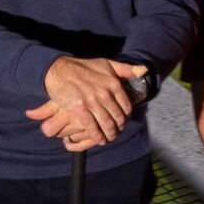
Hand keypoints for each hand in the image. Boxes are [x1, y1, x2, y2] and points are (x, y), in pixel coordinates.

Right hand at [26, 57, 148, 145]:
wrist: (59, 70)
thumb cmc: (83, 67)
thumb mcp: (107, 64)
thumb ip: (126, 69)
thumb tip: (144, 70)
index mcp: (114, 83)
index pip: (126, 106)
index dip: (126, 117)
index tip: (124, 121)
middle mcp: (105, 93)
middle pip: (117, 118)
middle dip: (119, 128)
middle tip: (117, 132)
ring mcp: (92, 101)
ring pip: (107, 124)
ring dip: (110, 134)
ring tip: (110, 138)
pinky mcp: (79, 108)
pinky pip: (92, 127)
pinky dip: (97, 136)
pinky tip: (99, 140)